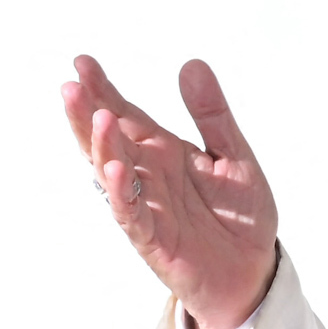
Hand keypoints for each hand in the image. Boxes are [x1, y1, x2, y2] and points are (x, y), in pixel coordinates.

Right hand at [62, 56, 278, 328]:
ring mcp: (147, 205)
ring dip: (103, 147)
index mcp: (165, 152)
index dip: (105, 90)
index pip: (127, 115)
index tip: (82, 61)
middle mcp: (149, 175)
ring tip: (98, 117)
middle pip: (110, 140)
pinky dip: (123, 192)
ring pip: (114, 173)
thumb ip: (212, 115)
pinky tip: (115, 168)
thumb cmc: (240, 214)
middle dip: (89, 114)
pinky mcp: (154, 238)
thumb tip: (192, 65)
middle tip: (71, 85)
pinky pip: (133, 213)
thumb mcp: (235, 155)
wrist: (254, 267)